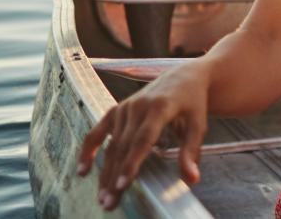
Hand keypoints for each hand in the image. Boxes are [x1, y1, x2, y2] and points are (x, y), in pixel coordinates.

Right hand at [77, 62, 211, 209]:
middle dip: (114, 176)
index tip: (123, 184)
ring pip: (111, 145)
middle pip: (123, 147)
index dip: (131, 162)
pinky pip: (98, 131)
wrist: (182, 77)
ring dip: (104, 172)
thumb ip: (191, 152)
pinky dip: (89, 150)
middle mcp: (138, 106)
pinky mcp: (116, 110)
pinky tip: (82, 170)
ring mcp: (124, 108)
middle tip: (109, 203)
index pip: (143, 139)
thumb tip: (192, 181)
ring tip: (102, 197)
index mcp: (160, 108)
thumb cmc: (192, 104)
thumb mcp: (198, 125)